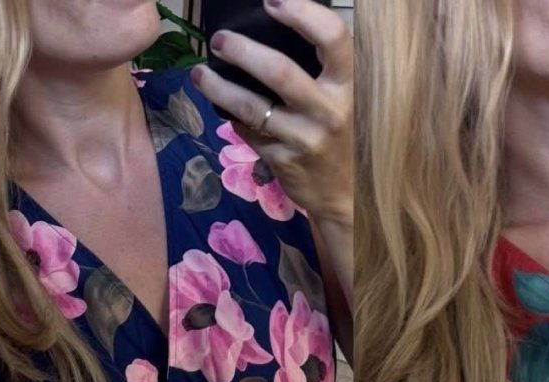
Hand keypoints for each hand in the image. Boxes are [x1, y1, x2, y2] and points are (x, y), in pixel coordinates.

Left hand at [192, 0, 352, 227]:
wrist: (346, 195)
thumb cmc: (341, 135)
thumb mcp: (342, 98)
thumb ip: (321, 69)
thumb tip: (278, 26)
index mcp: (348, 86)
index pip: (333, 38)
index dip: (302, 13)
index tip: (272, 2)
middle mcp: (330, 112)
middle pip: (280, 71)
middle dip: (242, 50)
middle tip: (219, 40)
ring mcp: (305, 140)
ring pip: (253, 107)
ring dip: (219, 87)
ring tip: (200, 73)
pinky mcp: (284, 162)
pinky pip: (249, 132)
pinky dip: (233, 118)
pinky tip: (224, 108)